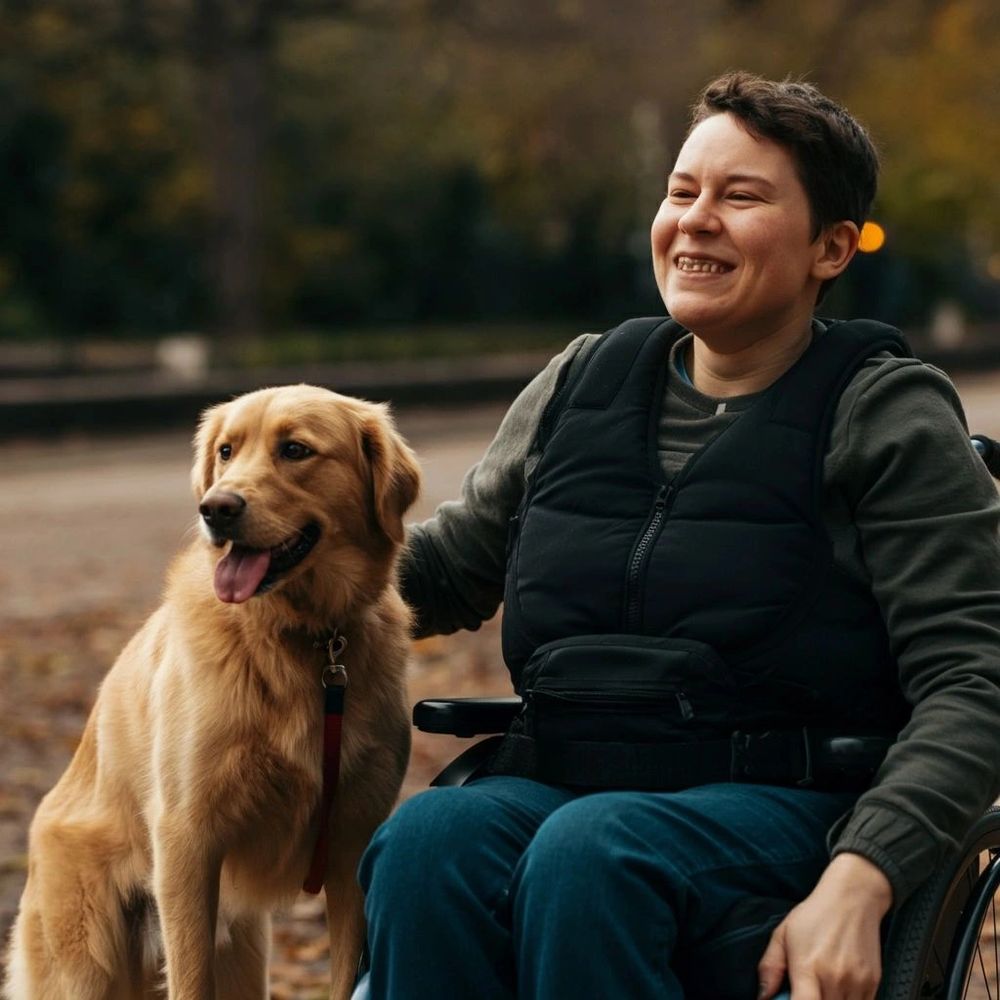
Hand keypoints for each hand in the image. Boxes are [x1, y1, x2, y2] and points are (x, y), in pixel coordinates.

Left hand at [757, 853, 892, 999]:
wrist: (854, 898)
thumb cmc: (815, 915)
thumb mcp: (782, 934)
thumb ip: (770, 967)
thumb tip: (763, 996)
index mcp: (808, 966)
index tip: (789, 999)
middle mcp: (834, 978)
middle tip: (804, 990)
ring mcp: (857, 983)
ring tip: (820, 987)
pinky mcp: (873, 984)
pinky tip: (837, 988)